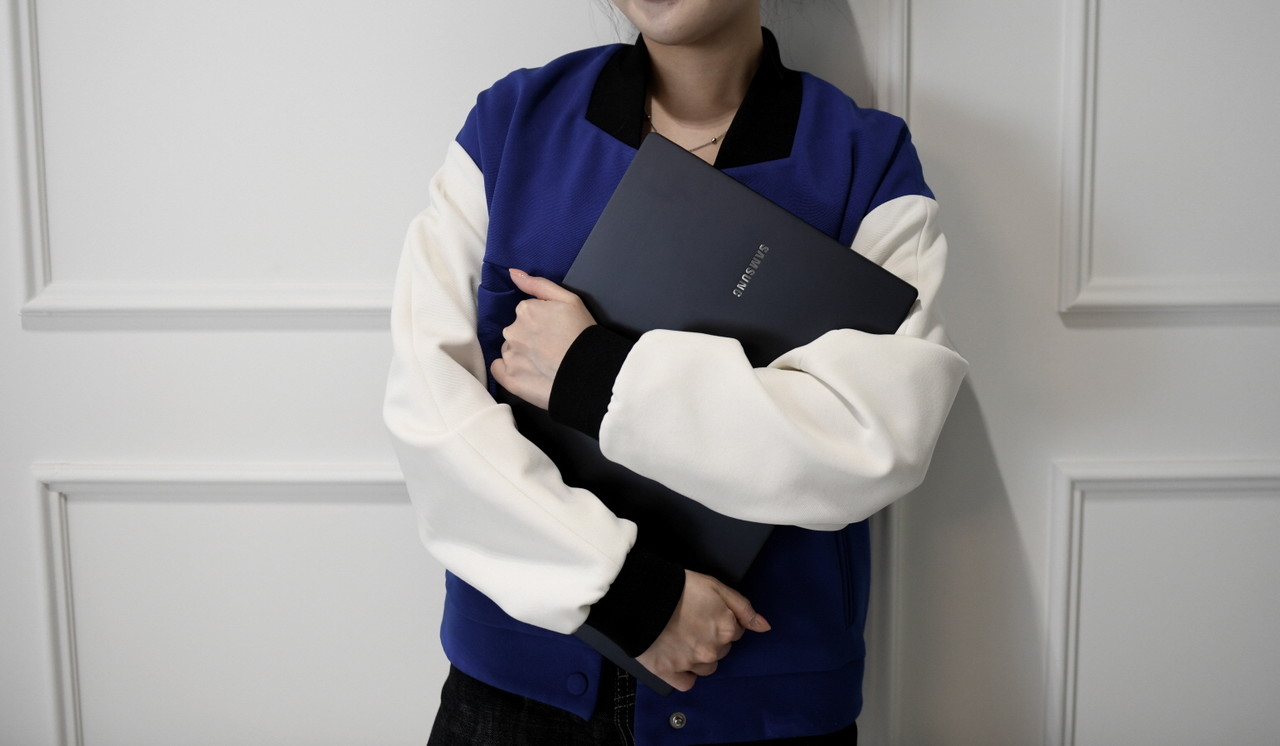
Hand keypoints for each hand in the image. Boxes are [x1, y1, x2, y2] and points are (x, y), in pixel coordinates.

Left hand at [490, 269, 596, 409]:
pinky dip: (508, 371)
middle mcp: (512, 331)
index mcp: (525, 310)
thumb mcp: (569, 300)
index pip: (526, 314)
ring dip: (521, 355)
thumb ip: (538, 284)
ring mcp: (510, 355)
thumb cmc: (582, 334)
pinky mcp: (509, 377)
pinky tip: (527, 373)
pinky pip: (498, 370)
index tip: (555, 332)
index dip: (541, 323)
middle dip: (529, 339)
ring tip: (544, 364)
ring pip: (510, 350)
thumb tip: (513, 273)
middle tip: (551, 350)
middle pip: (516, 331)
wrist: (589, 372)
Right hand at [635, 570, 770, 691]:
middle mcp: (713, 650)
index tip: (706, 612)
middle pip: (721, 650)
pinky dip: (684, 674)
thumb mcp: (716, 587)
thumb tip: (764, 626)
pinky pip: (687, 683)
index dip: (721, 619)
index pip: (735, 631)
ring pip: (707, 667)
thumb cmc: (678, 588)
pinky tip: (676, 658)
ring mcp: (692, 664)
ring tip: (681, 638)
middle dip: (711, 638)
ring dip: (699, 656)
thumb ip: (744, 608)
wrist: (640, 597)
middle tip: (691, 622)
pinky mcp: (671, 673)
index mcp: (727, 629)